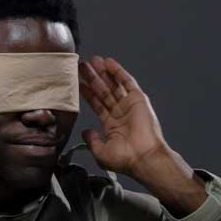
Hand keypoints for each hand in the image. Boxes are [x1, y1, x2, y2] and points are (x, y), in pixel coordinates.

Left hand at [78, 55, 168, 177]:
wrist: (143, 156)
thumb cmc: (125, 159)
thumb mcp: (101, 153)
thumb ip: (92, 141)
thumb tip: (85, 132)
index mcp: (112, 125)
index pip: (97, 105)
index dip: (88, 94)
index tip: (78, 83)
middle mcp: (120, 113)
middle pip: (103, 92)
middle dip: (93, 79)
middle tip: (82, 67)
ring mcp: (129, 105)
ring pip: (113, 85)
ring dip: (103, 73)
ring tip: (92, 61)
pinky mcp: (138, 99)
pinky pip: (127, 82)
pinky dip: (118, 71)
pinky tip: (108, 62)